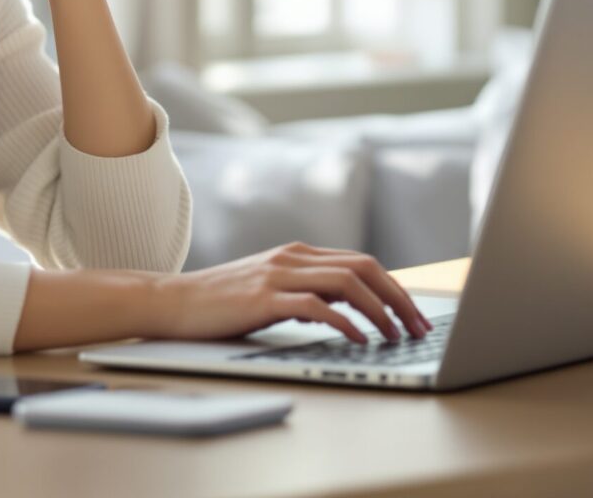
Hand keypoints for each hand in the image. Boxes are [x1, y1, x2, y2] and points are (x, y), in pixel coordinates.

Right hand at [146, 242, 432, 344]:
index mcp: (299, 253)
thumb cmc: (221, 303)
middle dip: (399, 298)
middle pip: (364, 268)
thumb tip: (345, 312)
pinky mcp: (264, 298)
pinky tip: (357, 340)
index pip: (362, 263)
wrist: (173, 301)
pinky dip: (344, 322)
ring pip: (347, 283)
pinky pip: (316, 306)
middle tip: (419, 328)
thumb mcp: (271, 291)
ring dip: (380, 311)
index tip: (414, 315)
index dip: (395, 289)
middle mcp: (293, 257)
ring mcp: (279, 275)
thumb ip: (307, 294)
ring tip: (395, 337)